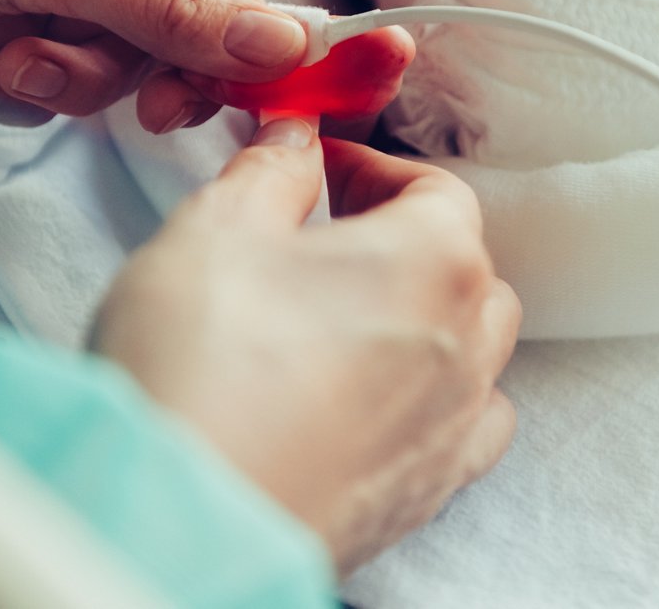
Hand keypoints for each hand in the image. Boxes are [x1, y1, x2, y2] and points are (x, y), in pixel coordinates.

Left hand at [0, 0, 405, 129]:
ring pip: (108, 68)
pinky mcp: (1, 31)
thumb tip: (284, 46)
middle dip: (107, 58)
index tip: (240, 93)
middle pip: (164, 27)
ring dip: (49, 76)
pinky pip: (50, 88)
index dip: (227, 32)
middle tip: (65, 75)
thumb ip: (162, 8)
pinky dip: (0, 85)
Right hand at [92, 117, 519, 573]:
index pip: (436, 188)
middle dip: (405, 238)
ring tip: (355, 317)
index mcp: (435, 260)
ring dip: (432, 316)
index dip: (375, 168)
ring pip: (478, 346)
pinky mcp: (428, 492)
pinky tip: (384, 398)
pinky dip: (440, 398)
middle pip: (466, 264)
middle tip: (330, 238)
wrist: (180, 518)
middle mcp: (468, 343)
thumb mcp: (218, 226)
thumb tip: (296, 140)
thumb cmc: (201, 362)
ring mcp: (455, 425)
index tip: (322, 172)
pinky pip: (467, 428)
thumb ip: (271, 169)